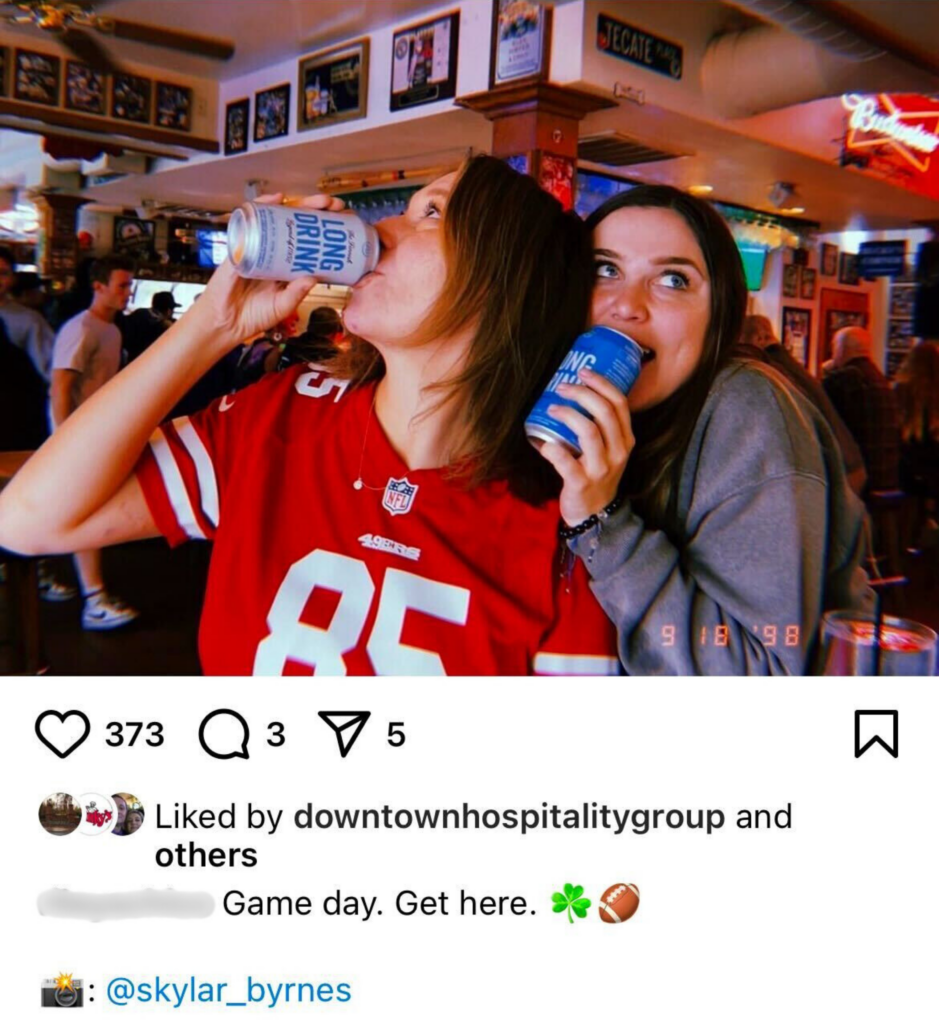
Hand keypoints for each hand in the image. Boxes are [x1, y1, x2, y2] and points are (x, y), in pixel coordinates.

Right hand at [187, 193, 346, 350]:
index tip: (341, 222)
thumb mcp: (282, 306)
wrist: (225, 323)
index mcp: (286, 264)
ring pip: (278, 217)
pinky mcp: (240, 244)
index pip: (307, 240)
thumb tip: (314, 277)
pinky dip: (263, 206)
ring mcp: (257, 244)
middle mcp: (273, 250)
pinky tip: (278, 199)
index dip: (323, 230)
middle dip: (316, 210)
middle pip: (296, 223)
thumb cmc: (253, 316)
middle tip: (333, 205)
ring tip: (316, 201)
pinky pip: (251, 220)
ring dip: (298, 204)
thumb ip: (296, 293)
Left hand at [536, 367, 633, 526]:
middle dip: (582, 393)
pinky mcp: (582, 483)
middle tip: (562, 386)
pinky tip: (543, 443)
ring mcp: (601, 468)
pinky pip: (566, 462)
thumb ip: (600, 427)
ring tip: (552, 408)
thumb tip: (573, 394)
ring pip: (588, 431)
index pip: (620, 403)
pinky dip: (552, 449)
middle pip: (604, 412)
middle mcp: (618, 452)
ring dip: (567, 414)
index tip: (583, 371)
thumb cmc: (597, 474)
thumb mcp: (608, 450)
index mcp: (625, 439)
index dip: (601, 383)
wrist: (594, 514)